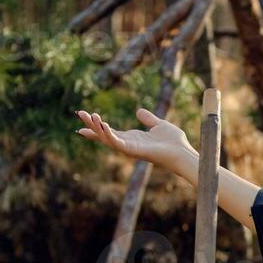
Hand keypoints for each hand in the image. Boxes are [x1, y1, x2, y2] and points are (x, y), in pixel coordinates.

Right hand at [74, 107, 197, 176]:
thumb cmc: (174, 142)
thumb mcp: (158, 125)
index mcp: (132, 138)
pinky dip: (108, 134)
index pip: (109, 131)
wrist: (182, 152)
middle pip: (103, 134)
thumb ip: (148, 119)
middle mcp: (128, 144)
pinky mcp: (133, 151)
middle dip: (91, 125)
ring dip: (96, 127)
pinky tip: (102, 124)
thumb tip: (139, 111)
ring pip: (106, 138)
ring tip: (88, 115)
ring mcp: (129, 148)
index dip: (97, 125)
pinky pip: (116, 142)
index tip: (84, 118)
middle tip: (79, 113)